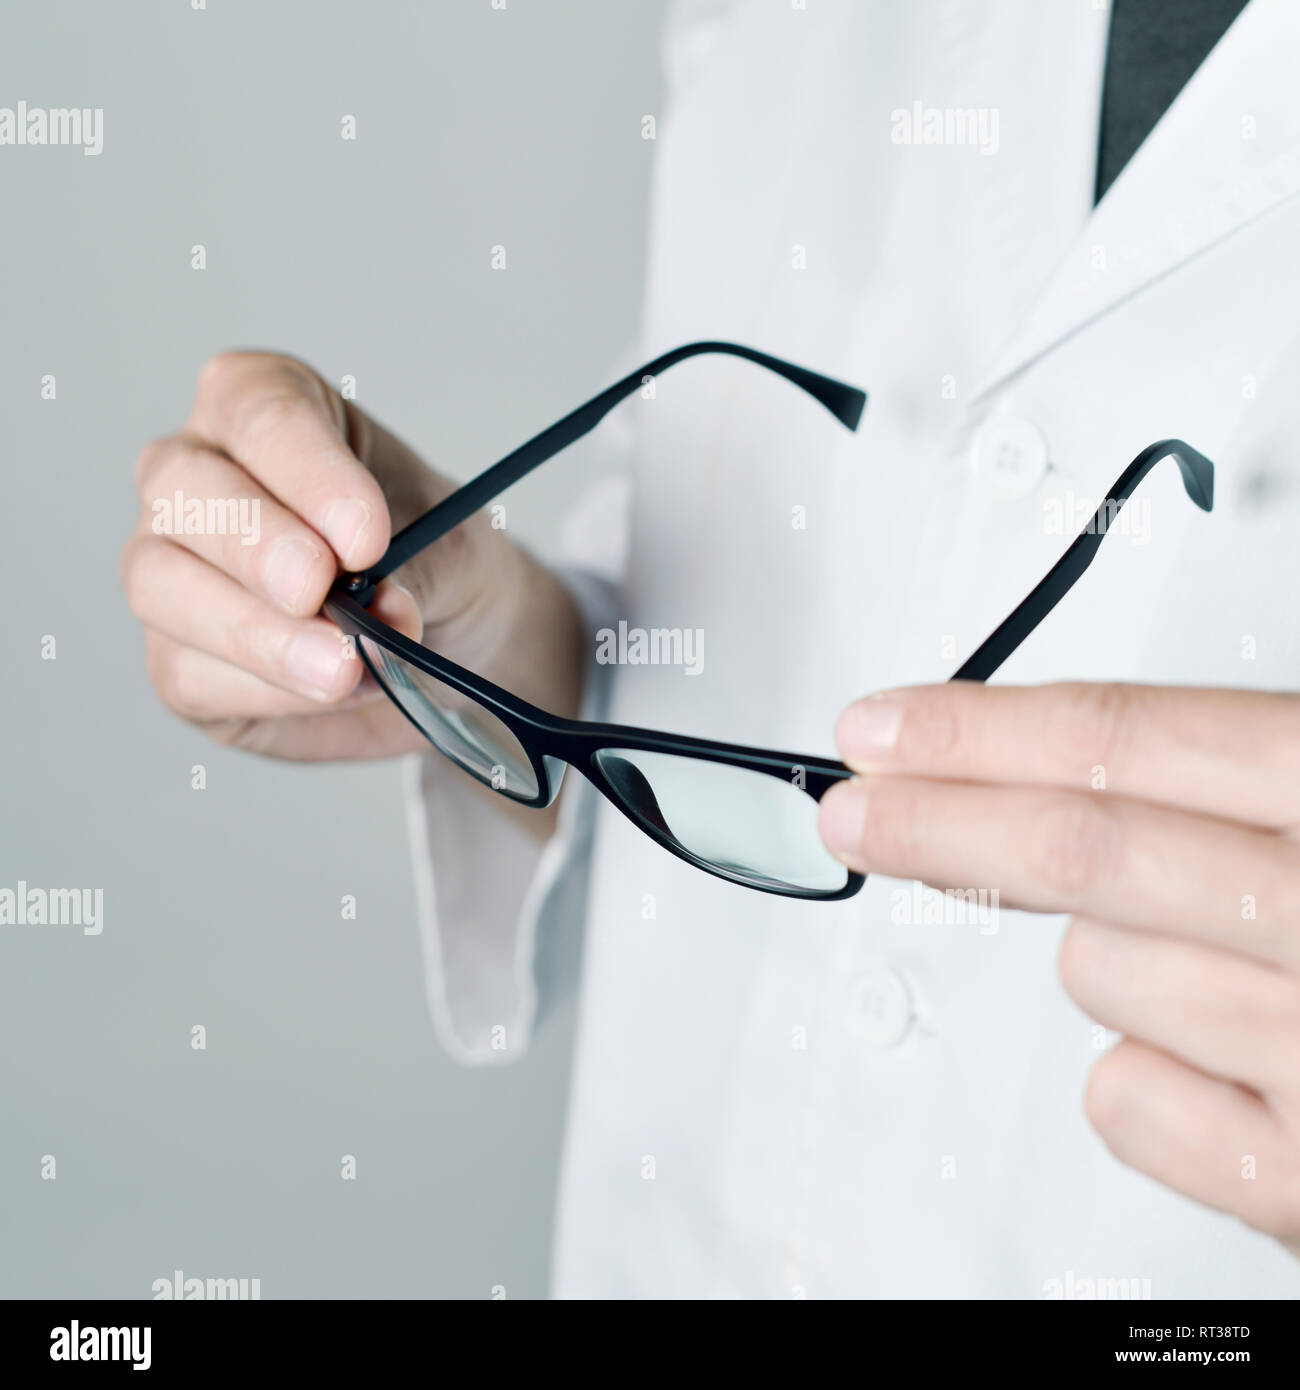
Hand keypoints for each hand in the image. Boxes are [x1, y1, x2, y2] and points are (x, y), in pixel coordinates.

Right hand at [121, 351, 582, 764]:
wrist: (451, 641)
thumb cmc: (436, 563)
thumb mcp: (452, 547)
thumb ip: (410, 569)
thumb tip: (372, 610)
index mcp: (264, 407)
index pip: (261, 411)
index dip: (310, 474)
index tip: (365, 537)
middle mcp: (195, 475)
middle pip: (184, 489)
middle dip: (256, 544)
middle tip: (319, 590)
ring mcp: (168, 566)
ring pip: (162, 586)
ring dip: (256, 633)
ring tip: (341, 665)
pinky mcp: (177, 659)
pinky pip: (188, 673)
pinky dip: (267, 689)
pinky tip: (333, 692)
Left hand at [819, 681, 1299, 1254]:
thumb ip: (1256, 778)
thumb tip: (1071, 746)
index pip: (1134, 741)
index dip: (984, 729)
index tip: (887, 728)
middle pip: (1086, 855)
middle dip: (943, 824)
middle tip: (859, 813)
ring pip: (1103, 977)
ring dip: (1112, 956)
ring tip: (1216, 958)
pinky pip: (1130, 1101)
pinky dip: (1139, 1070)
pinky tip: (1220, 1061)